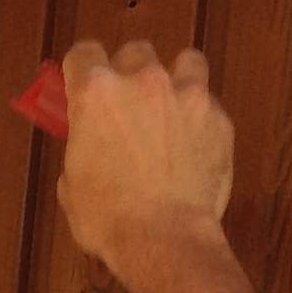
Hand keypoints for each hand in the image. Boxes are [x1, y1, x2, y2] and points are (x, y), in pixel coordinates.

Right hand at [56, 39, 233, 281]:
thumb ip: (82, 148)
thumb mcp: (72, 184)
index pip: (84, 53)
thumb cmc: (108, 219)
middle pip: (135, 51)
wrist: (165, 240)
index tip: (82, 86)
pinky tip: (196, 146)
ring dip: (177, 78)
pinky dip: (202, 119)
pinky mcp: (219, 119)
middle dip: (129, 73)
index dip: (81, 69)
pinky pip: (210, 105)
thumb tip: (92, 146)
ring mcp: (186, 95)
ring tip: (173, 108)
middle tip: (128, 105)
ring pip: (186, 61)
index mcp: (96, 93)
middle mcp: (143, 81)